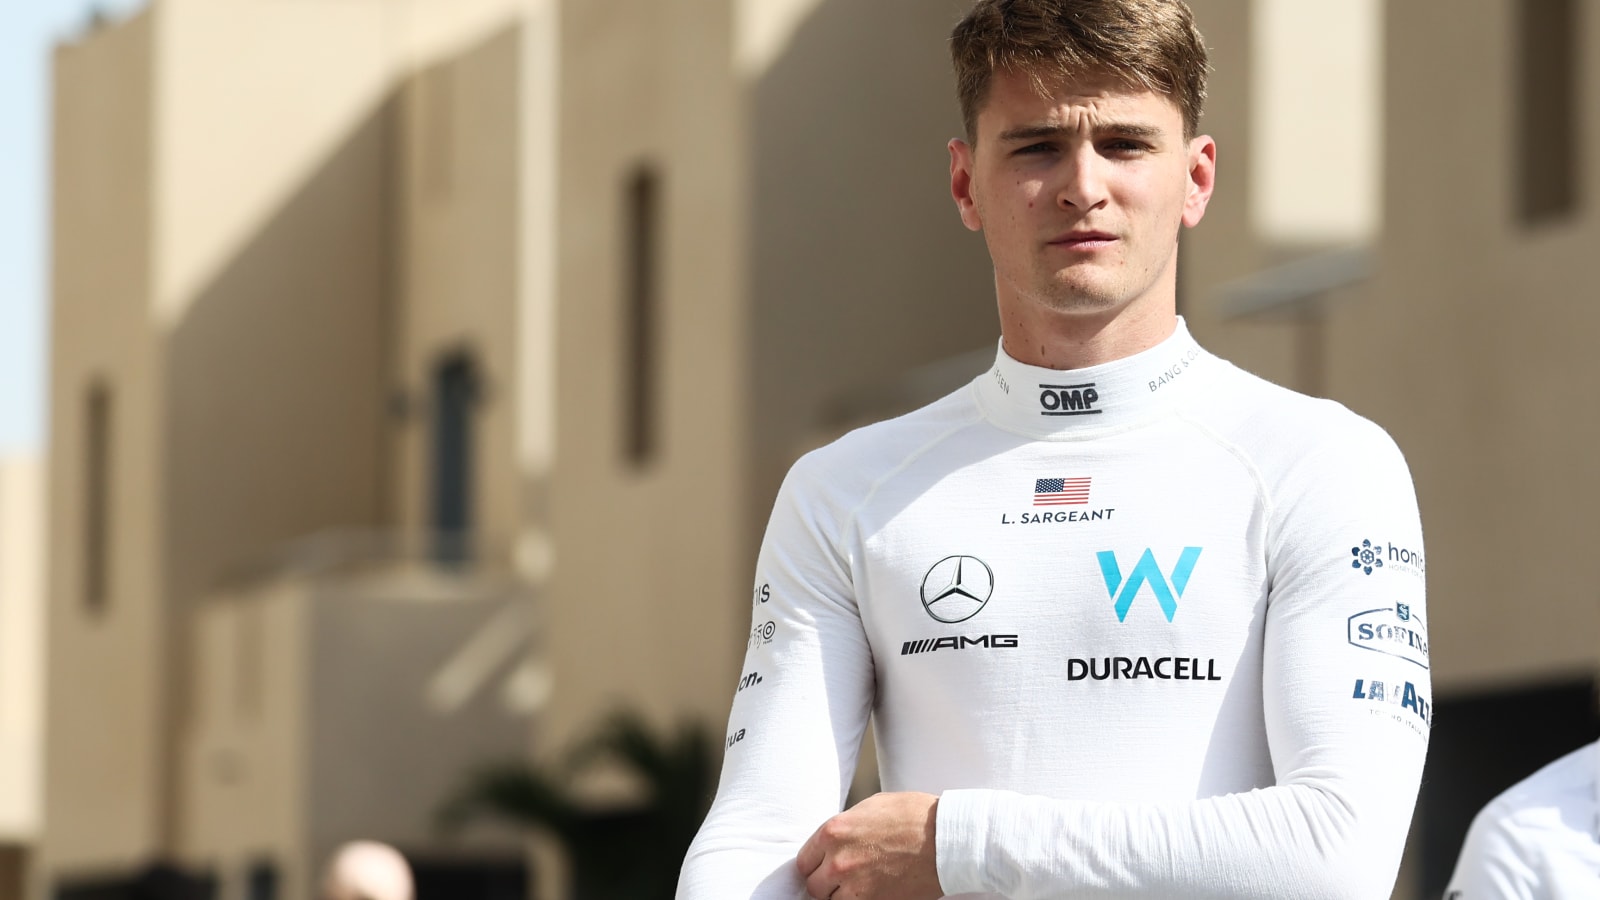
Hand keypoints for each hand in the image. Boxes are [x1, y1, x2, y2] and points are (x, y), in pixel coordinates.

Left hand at [796, 791, 942, 899]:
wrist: (947, 840)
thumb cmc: (914, 817)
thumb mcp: (871, 807)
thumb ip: (846, 826)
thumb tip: (833, 840)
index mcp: (834, 832)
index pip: (804, 861)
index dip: (815, 864)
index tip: (824, 867)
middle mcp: (838, 861)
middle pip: (813, 886)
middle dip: (825, 882)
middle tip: (843, 878)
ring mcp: (855, 887)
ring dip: (841, 896)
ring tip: (859, 887)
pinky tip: (872, 893)